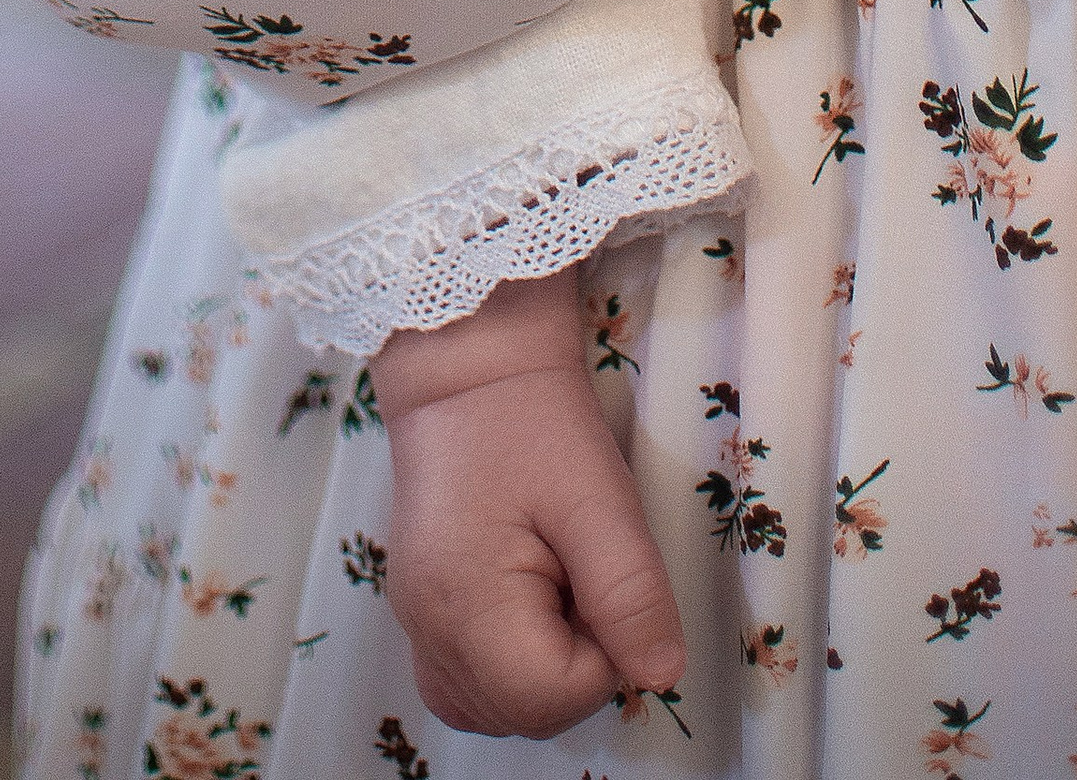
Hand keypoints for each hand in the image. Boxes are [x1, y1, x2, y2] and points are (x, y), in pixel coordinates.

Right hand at [368, 266, 684, 737]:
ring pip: (494, 707)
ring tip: (555, 583)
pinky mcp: (420, 606)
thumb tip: (660, 675)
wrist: (467, 363)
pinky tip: (527, 600)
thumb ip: (631, 595)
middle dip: (575, 665)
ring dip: (543, 670)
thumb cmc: (531, 419)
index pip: (552, 697)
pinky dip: (507, 664)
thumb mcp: (598, 499)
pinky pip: (466, 679)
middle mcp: (428, 628)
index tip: (602, 581)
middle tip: (581, 576)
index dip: (603, 655)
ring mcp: (416, 620)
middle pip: (522, 713)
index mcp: (466, 604)